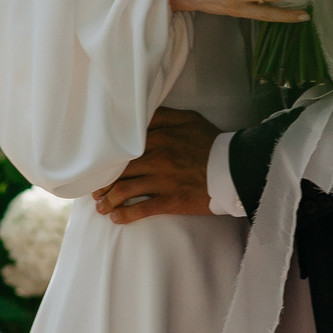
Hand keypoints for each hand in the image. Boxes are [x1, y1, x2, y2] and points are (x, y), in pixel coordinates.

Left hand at [93, 108, 221, 222]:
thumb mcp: (189, 119)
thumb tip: (140, 115)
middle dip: (102, 182)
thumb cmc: (212, 142)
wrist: (236, 167)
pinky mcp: (171, 201)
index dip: (107, 156)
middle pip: (118, 169)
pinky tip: (116, 218)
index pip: (124, 145)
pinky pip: (140, 210)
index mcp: (161, 135)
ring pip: (123, 190)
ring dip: (108, 200)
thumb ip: (163, 116)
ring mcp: (164, 180)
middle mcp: (158, 156)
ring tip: (102, 207)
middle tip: (95, 191)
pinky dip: (124, 215)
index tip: (99, 164)